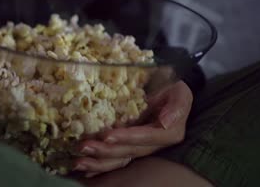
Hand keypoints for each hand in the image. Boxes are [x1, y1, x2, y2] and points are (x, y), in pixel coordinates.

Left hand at [74, 81, 192, 177]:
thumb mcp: (181, 94)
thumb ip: (177, 107)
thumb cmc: (174, 91)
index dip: (127, 138)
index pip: (145, 137)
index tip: (108, 136)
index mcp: (167, 133)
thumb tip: (165, 121)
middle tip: (84, 147)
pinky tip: (83, 169)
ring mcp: (140, 147)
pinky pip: (115, 159)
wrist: (170, 93)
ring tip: (78, 161)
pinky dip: (99, 165)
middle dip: (105, 151)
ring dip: (98, 162)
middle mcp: (153, 144)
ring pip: (119, 159)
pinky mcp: (129, 147)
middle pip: (128, 152)